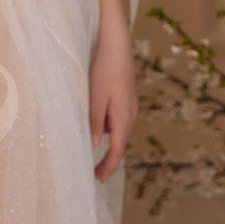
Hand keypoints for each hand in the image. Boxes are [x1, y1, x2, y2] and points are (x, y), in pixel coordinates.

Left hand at [89, 20, 138, 181]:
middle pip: (120, 143)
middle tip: (96, 174)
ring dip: (109, 145)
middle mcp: (130, 113)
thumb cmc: (103, 69)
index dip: (108, 166)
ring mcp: (130, 105)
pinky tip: (98, 128)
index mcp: (123, 116)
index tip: (99, 180)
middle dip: (109, 160)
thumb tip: (94, 144)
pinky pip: (118, 120)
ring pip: (119, 131)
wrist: (117, 43)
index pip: (116, 149)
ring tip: (95, 155)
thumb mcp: (94, 97)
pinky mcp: (126, 96)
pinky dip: (110, 130)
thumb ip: (94, 122)